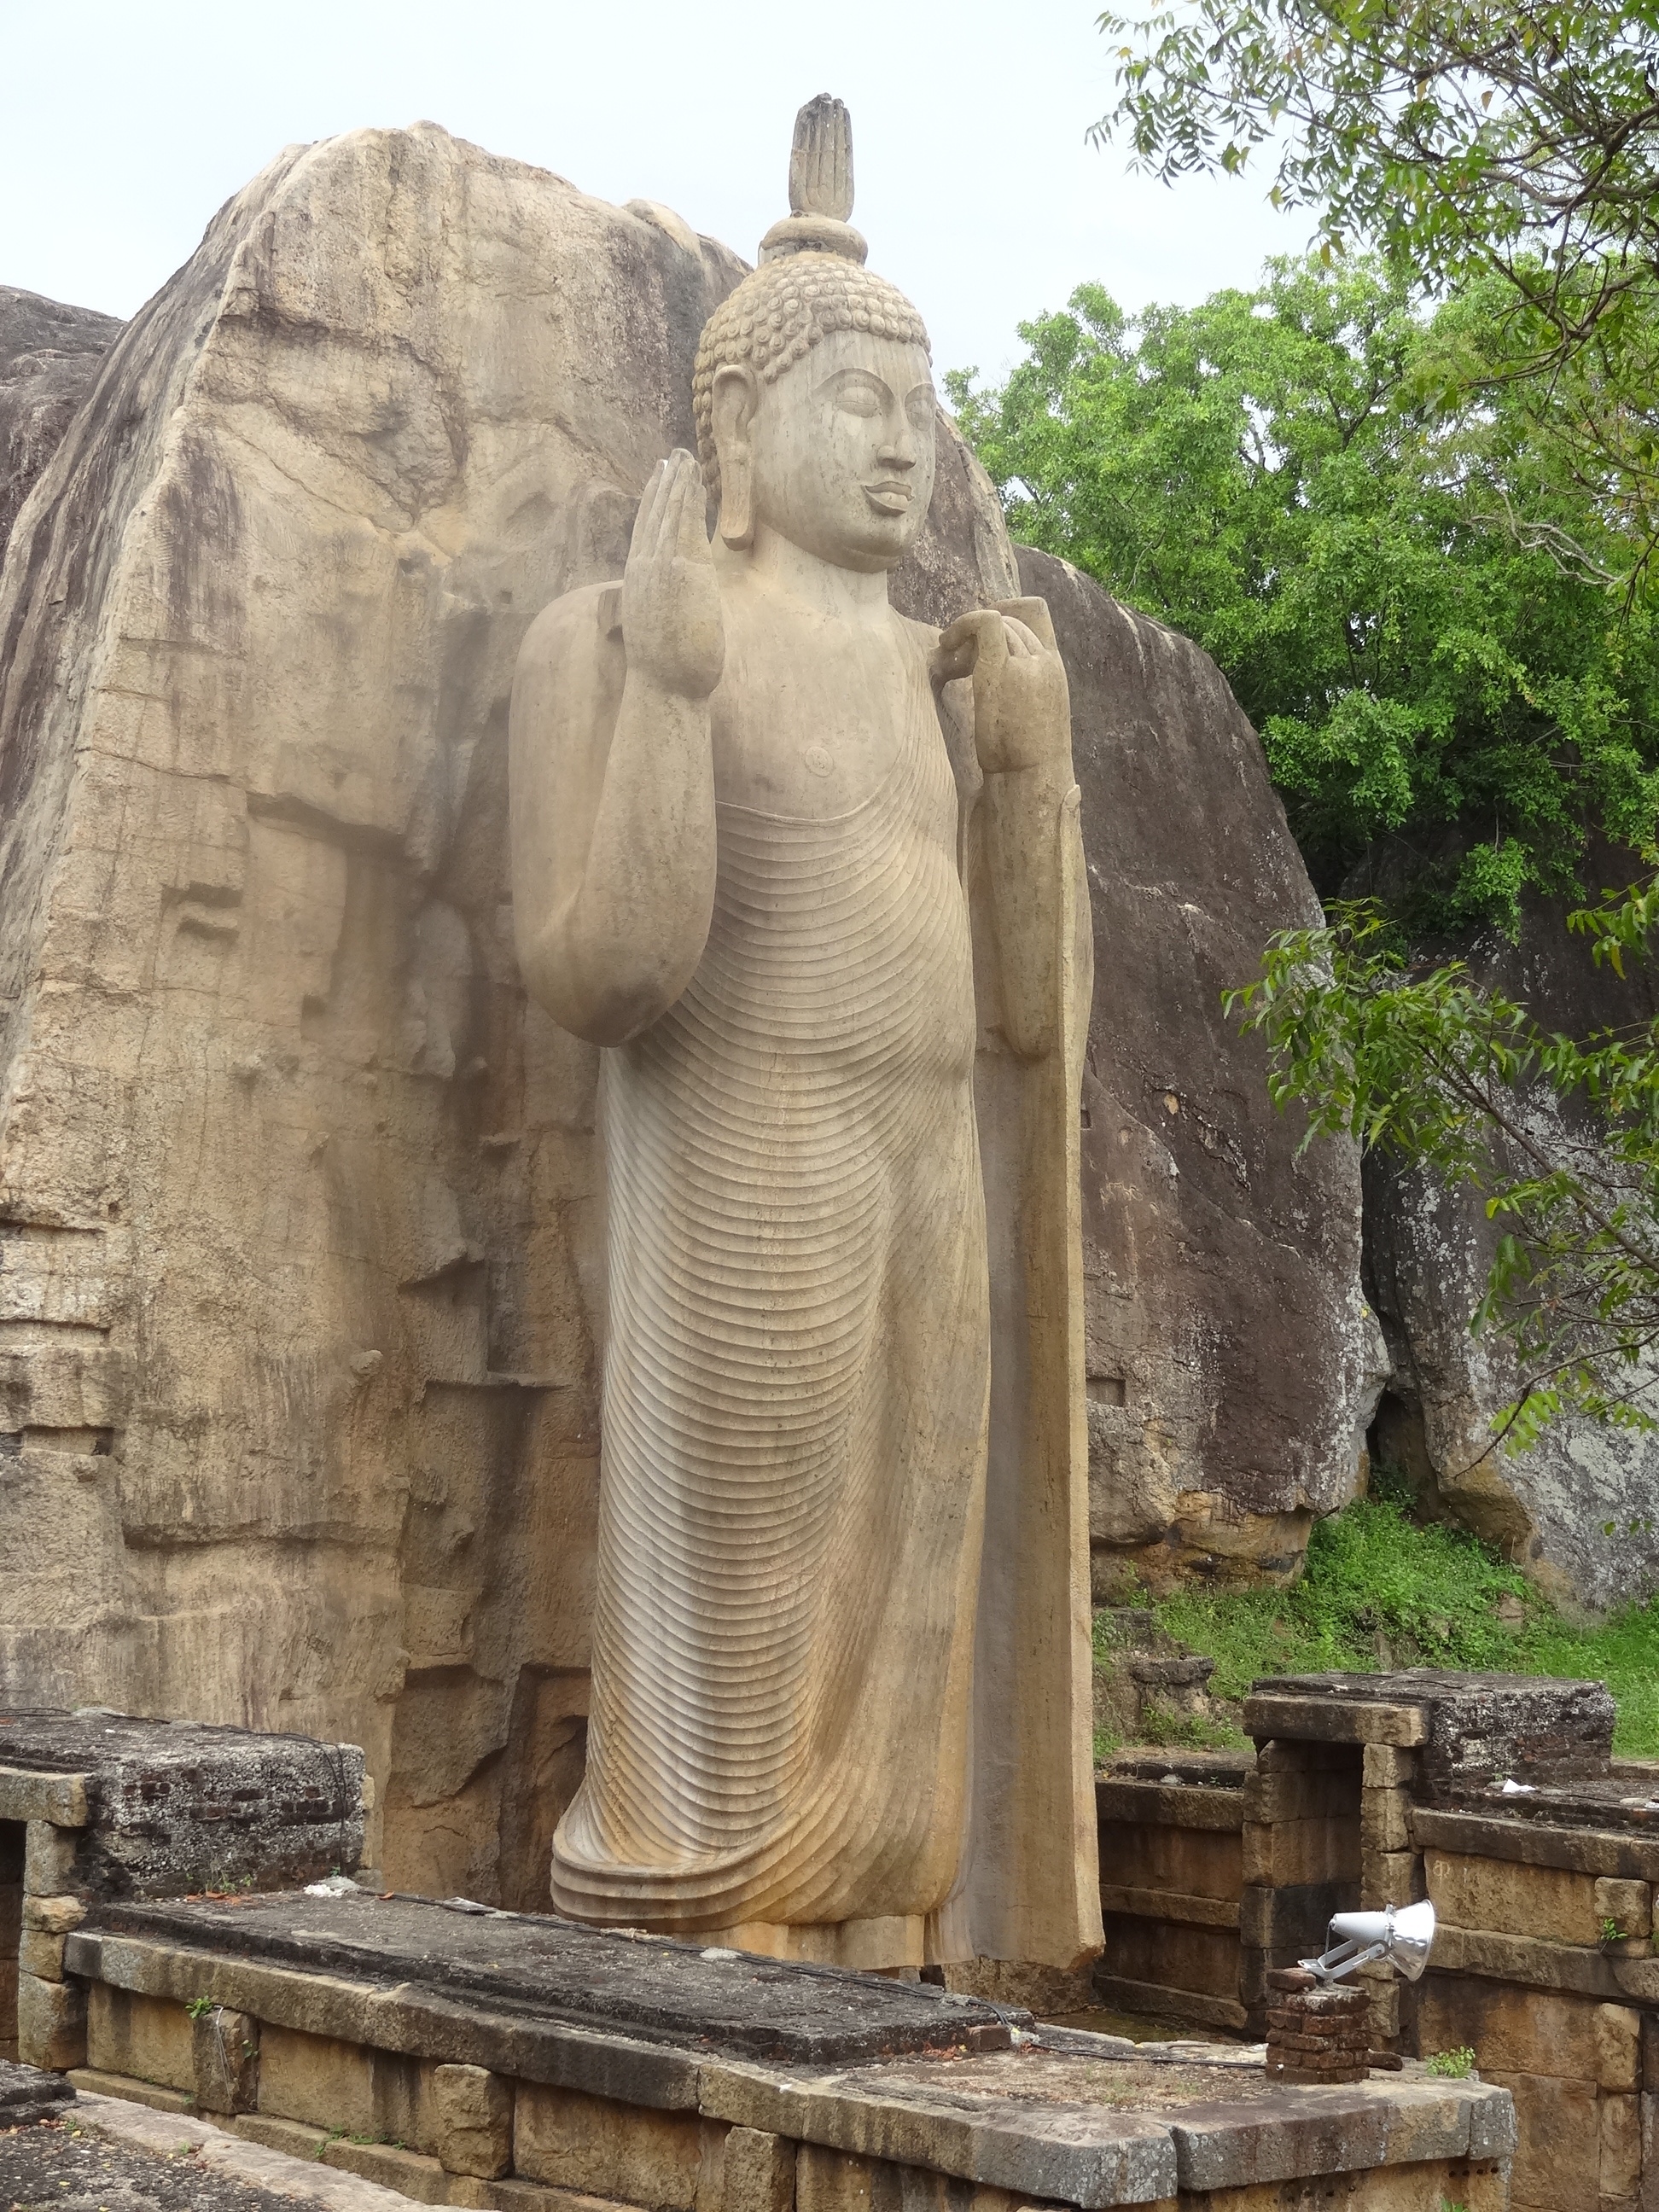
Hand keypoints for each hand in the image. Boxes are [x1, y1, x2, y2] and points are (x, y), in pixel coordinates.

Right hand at [621, 449, 723, 700]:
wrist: (666, 686)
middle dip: (663, 485)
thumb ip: (664, 612)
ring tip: (684, 458)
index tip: (657, 484)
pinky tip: (693, 478)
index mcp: (639, 583)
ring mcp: (661, 567)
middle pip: (652, 516)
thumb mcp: (660, 633)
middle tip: (672, 457)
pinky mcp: (681, 568)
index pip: (644, 534)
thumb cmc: (668, 673)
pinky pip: (684, 522)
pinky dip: (688, 497)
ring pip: (668, 513)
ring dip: (677, 483)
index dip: (650, 506)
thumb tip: (671, 613)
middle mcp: (645, 569)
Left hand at [930, 598, 1070, 774]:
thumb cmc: (1029, 759)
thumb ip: (1024, 692)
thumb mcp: (1034, 716)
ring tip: (949, 660)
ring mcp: (1023, 661)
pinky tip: (946, 643)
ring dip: (968, 635)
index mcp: (1054, 668)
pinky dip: (963, 624)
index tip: (982, 645)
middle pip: (1010, 622)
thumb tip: (1001, 689)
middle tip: (957, 658)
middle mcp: (1043, 659)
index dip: (1005, 624)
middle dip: (981, 634)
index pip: (1033, 624)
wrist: (1034, 775)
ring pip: (995, 623)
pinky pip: (983, 623)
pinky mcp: (998, 668)